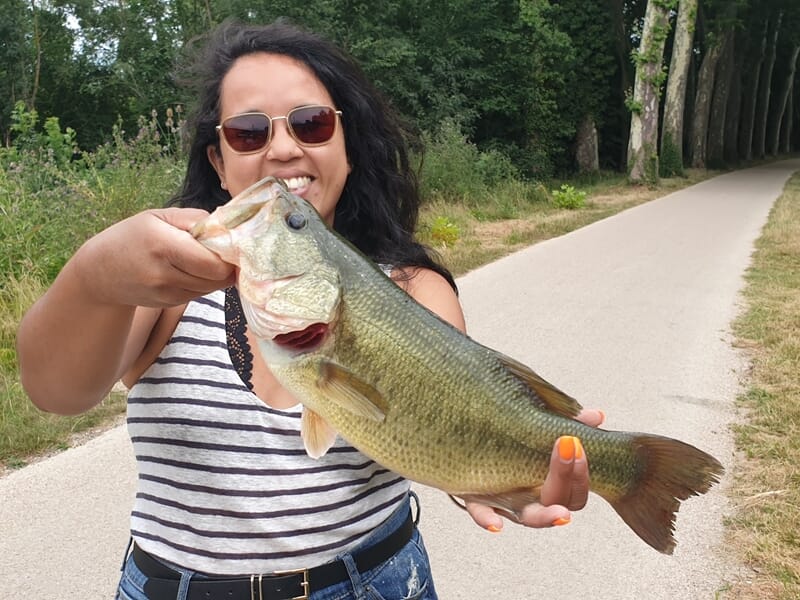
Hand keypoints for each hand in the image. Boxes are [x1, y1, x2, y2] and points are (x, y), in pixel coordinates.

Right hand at [74, 207, 235, 306]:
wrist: (100, 271)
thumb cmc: (133, 236)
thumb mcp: (160, 216)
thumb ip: (196, 219)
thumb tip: (228, 228)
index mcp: (163, 244)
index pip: (214, 262)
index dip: (228, 254)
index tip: (228, 243)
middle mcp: (164, 273)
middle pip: (217, 278)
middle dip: (225, 265)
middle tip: (219, 251)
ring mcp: (165, 293)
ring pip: (211, 288)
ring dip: (214, 275)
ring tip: (200, 259)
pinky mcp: (168, 303)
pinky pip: (199, 294)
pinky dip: (202, 283)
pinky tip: (187, 270)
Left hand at [465, 408, 604, 531]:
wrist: (469, 446)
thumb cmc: (512, 444)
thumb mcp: (539, 432)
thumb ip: (566, 425)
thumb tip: (596, 416)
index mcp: (549, 486)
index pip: (576, 493)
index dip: (580, 474)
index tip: (576, 443)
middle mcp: (531, 501)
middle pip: (558, 503)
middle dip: (566, 480)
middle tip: (570, 450)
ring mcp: (506, 503)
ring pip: (529, 517)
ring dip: (545, 517)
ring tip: (561, 515)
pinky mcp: (476, 498)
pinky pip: (482, 513)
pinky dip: (488, 519)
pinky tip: (496, 525)